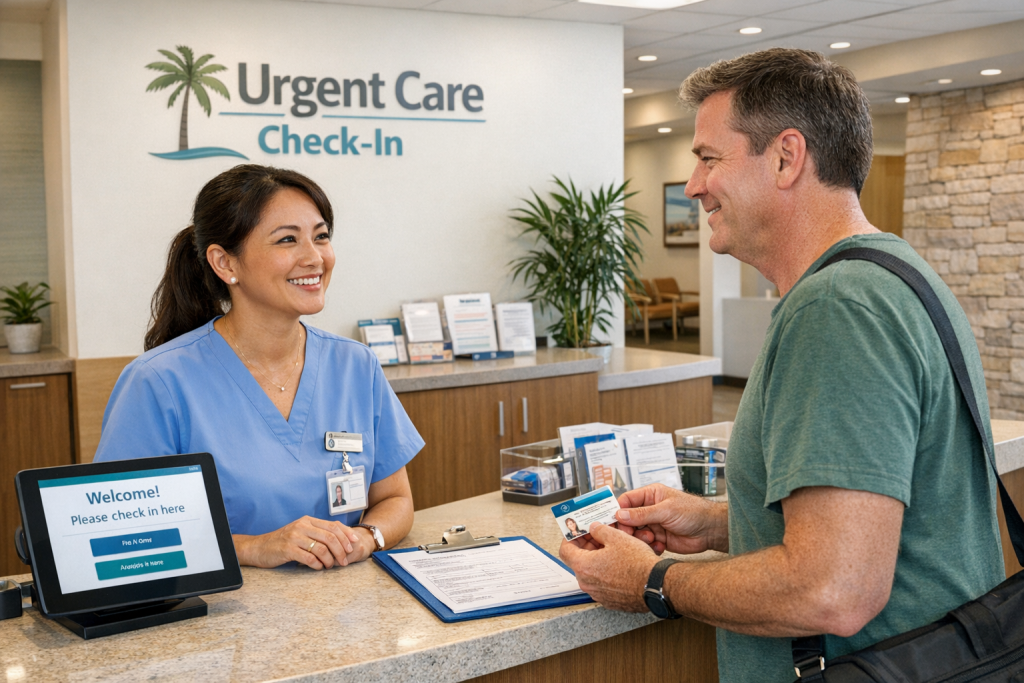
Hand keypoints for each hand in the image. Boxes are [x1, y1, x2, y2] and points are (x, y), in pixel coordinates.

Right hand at [233, 516, 362, 568]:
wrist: (259, 548)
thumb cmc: (283, 542)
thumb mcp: (301, 532)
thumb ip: (317, 533)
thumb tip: (341, 540)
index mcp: (308, 520)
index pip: (333, 526)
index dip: (346, 535)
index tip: (354, 545)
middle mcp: (302, 526)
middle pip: (330, 537)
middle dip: (341, 550)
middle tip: (344, 561)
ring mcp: (294, 537)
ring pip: (322, 548)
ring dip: (330, 560)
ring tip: (330, 566)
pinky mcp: (288, 549)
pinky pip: (309, 558)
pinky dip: (317, 564)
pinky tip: (318, 567)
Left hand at [559, 522, 659, 611]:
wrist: (656, 586)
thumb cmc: (637, 564)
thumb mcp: (617, 537)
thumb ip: (600, 530)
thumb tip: (594, 528)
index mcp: (583, 566)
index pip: (565, 550)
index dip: (570, 538)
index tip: (578, 531)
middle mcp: (587, 583)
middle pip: (579, 560)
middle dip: (587, 546)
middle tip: (598, 535)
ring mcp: (598, 594)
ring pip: (592, 572)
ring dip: (598, 558)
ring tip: (612, 547)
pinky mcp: (610, 600)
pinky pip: (603, 583)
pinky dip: (607, 571)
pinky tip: (620, 562)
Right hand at [614, 484, 726, 554]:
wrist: (710, 531)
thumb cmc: (693, 512)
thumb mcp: (666, 510)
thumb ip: (642, 513)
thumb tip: (620, 514)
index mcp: (650, 495)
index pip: (626, 501)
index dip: (617, 510)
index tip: (612, 521)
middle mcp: (649, 509)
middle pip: (627, 519)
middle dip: (628, 528)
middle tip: (630, 535)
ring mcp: (653, 524)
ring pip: (635, 533)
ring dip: (640, 539)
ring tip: (652, 539)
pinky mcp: (658, 539)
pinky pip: (645, 544)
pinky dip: (649, 547)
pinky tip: (660, 546)